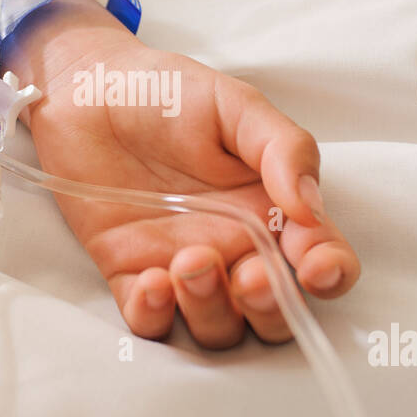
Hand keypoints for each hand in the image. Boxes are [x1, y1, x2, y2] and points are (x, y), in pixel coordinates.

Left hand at [22, 24, 359, 348]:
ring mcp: (183, 267)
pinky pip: (150, 323)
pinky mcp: (131, 274)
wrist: (87, 89)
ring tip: (188, 260)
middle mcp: (235, 247)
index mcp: (271, 208)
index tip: (314, 267)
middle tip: (249, 277)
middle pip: (274, 313)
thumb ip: (283, 148)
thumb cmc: (167, 92)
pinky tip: (151, 282)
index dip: (329, 273)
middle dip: (270, 308)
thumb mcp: (236, 105)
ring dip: (211, 309)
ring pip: (217, 327)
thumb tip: (310, 208)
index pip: (320, 257)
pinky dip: (155, 317)